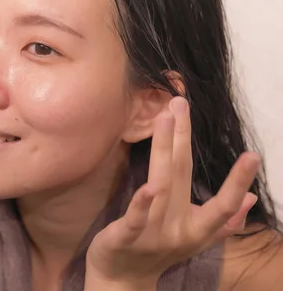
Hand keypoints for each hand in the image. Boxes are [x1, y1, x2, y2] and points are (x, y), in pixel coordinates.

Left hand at [85, 97, 259, 289]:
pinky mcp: (126, 236)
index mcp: (197, 228)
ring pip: (162, 187)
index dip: (239, 181)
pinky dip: (142, 203)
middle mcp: (179, 229)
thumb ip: (224, 222)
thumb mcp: (195, 239)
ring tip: (166, 119)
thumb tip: (252, 200)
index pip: (224, 203)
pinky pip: (136, 218)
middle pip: (183, 177)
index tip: (253, 154)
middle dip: (184, 138)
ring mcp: (153, 233)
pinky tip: (148, 185)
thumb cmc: (159, 253)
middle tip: (181, 103)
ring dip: (165, 151)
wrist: (122, 281)